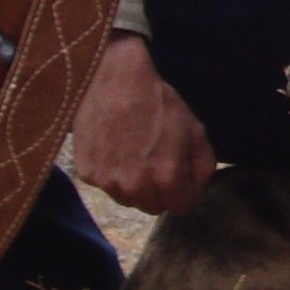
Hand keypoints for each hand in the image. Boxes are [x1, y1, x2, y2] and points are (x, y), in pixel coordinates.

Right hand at [70, 34, 214, 215]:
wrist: (115, 81)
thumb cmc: (159, 103)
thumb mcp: (195, 131)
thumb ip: (203, 167)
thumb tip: (197, 188)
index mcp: (166, 179)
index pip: (181, 208)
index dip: (186, 192)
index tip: (183, 176)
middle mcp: (134, 187)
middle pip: (153, 207)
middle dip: (161, 191)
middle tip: (159, 162)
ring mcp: (107, 182)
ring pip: (128, 199)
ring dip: (136, 185)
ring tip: (137, 153)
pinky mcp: (87, 174)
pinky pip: (107, 185)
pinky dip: (113, 173)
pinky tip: (117, 148)